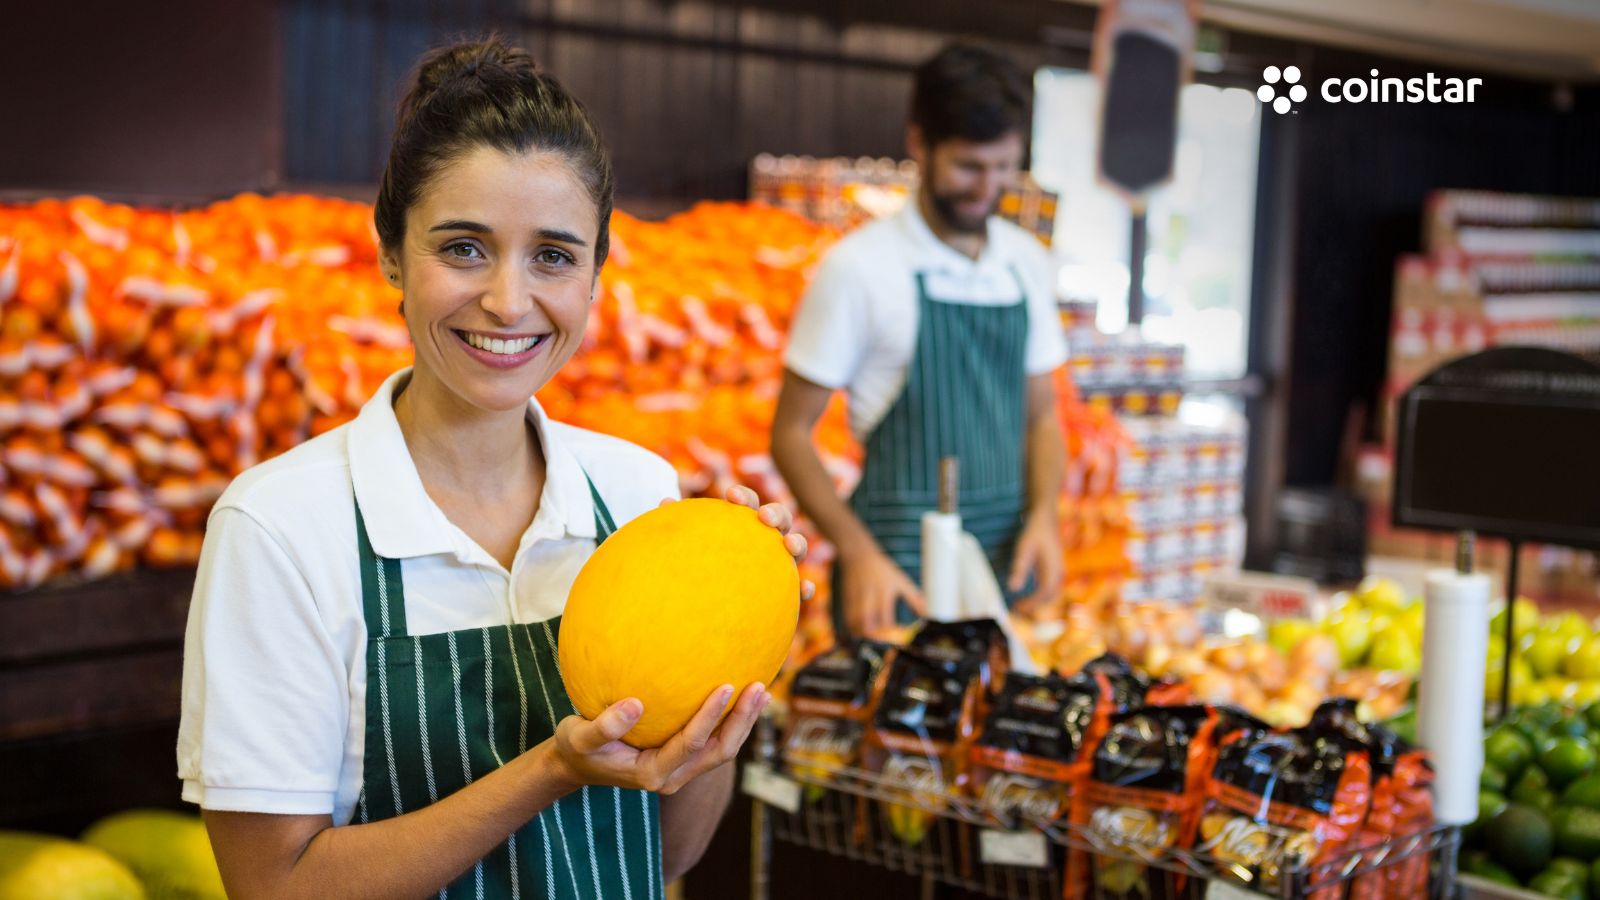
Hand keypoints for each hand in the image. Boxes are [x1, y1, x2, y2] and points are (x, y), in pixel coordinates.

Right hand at [552, 683, 769, 794]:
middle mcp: (671, 777)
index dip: (711, 715)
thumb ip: (604, 726)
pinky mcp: (683, 762)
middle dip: (741, 721)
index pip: (690, 744)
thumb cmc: (576, 748)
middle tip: (759, 688)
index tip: (726, 685)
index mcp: (651, 773)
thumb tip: (635, 704)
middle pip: (719, 751)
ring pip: (721, 750)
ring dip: (743, 722)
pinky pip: (713, 743)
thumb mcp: (578, 737)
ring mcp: (680, 772)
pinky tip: (740, 695)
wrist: (577, 765)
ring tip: (761, 690)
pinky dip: (731, 721)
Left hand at [662, 485, 816, 602]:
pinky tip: (804, 589)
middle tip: (763, 517)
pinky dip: (804, 587)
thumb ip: (681, 531)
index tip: (730, 495)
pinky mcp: (786, 591)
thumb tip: (665, 502)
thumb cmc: (696, 573)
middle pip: (778, 518)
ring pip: (796, 548)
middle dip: (775, 513)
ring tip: (789, 545)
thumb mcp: (685, 551)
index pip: (745, 503)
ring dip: (797, 543)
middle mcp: (764, 540)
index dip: (743, 496)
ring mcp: (779, 564)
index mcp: (740, 525)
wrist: (708, 613)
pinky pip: (800, 590)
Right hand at [839, 547, 923, 638]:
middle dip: (873, 636)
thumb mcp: (901, 581)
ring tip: (870, 641)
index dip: (891, 631)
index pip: (886, 619)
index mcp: (884, 593)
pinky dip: (853, 630)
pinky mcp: (846, 602)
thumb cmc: (883, 571)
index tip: (897, 638)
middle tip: (881, 644)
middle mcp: (869, 598)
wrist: (859, 557)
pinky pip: (847, 621)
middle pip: (867, 623)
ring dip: (862, 635)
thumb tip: (926, 614)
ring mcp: (856, 600)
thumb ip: (914, 599)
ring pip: (855, 624)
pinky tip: (860, 634)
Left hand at [1008, 511, 1062, 613]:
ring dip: (1037, 602)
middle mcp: (1058, 572)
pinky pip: (1049, 588)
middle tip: (1016, 610)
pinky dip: (1040, 596)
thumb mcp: (1023, 549)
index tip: (1017, 608)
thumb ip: (1019, 569)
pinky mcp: (1053, 569)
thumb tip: (1012, 588)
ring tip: (1020, 606)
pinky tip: (1027, 597)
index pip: (1044, 593)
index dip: (1032, 603)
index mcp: (1053, 569)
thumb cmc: (1034, 532)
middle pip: (1049, 596)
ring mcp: (1058, 571)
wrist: (1045, 518)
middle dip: (1034, 606)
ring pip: (1051, 594)